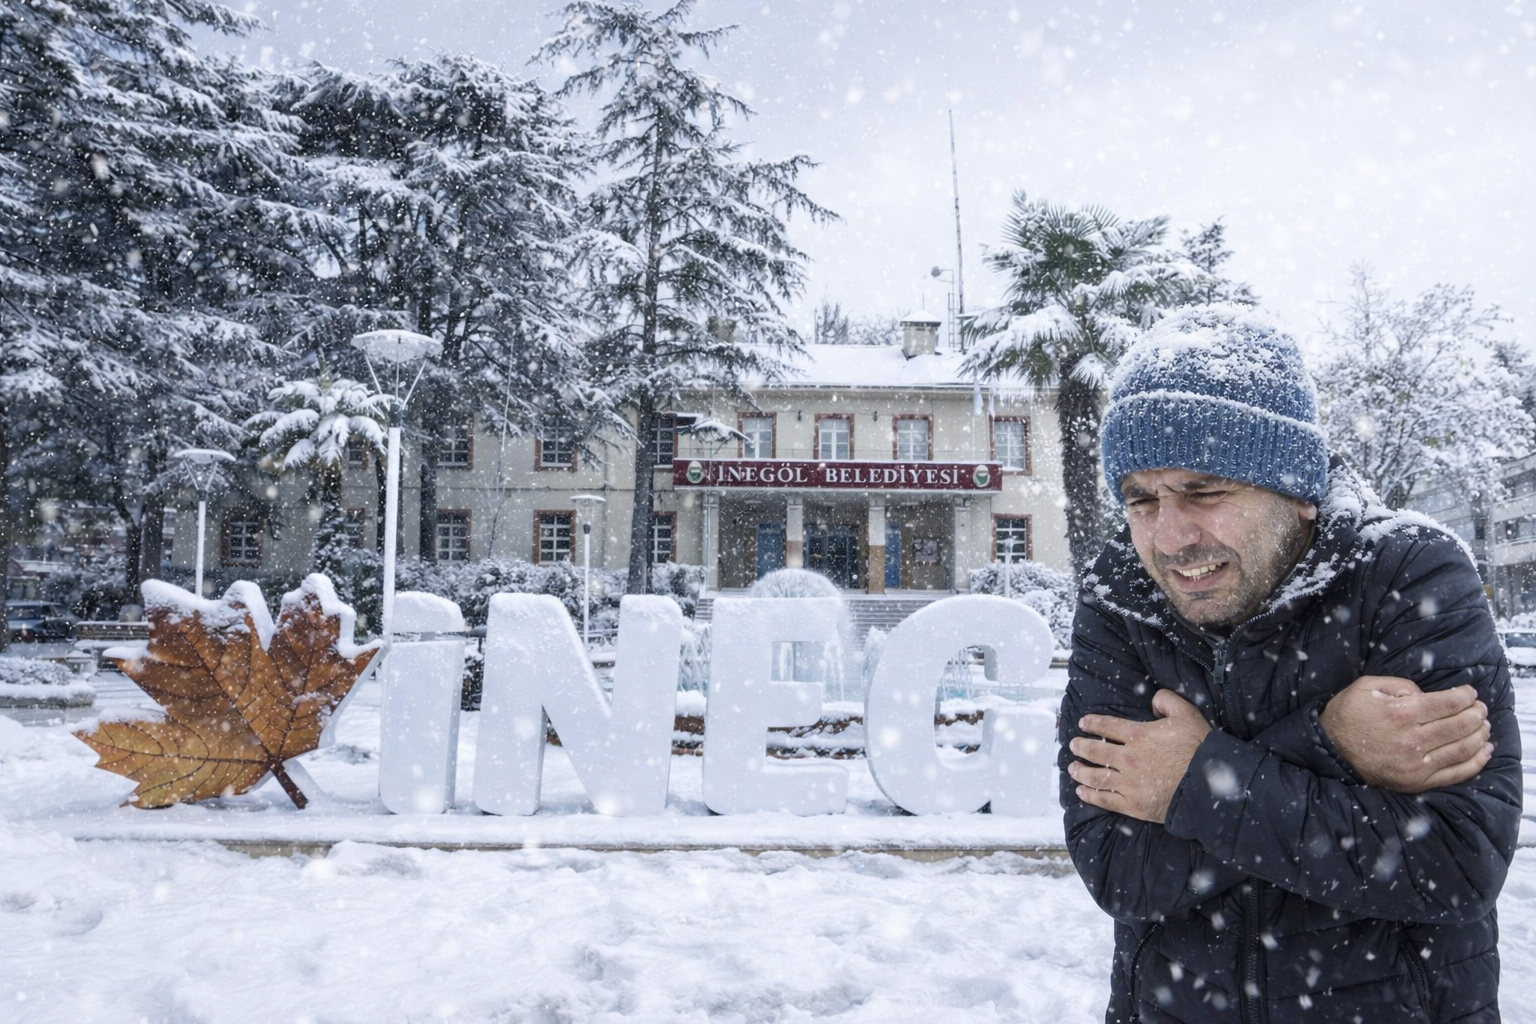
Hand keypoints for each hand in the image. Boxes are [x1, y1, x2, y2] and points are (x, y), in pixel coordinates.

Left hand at [1068, 689, 1211, 823]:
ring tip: (1072, 768)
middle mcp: (1128, 758)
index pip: (1107, 727)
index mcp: (1138, 735)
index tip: (1083, 723)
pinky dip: (1091, 796)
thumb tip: (1153, 701)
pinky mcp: (1134, 804)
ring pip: (1096, 777)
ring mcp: (1129, 783)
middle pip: (1095, 752)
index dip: (1092, 723)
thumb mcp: (1186, 713)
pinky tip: (1081, 792)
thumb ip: (1167, 701)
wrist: (1208, 784)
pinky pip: (1106, 800)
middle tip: (1073, 745)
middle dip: (1080, 747)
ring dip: (1080, 772)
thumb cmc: (1198, 748)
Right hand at [1318, 675, 1490, 792]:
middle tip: (1480, 708)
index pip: (1448, 703)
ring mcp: (1416, 764)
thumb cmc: (1348, 715)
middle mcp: (1412, 739)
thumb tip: (1425, 694)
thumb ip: (1399, 685)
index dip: (1466, 696)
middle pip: (1459, 725)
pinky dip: (1476, 762)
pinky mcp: (1417, 781)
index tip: (1470, 693)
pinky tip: (1485, 751)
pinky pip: (1456, 773)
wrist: (1329, 750)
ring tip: (1483, 725)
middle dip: (1476, 713)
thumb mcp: (1366, 687)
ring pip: (1462, 748)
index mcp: (1401, 713)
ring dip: (1480, 735)